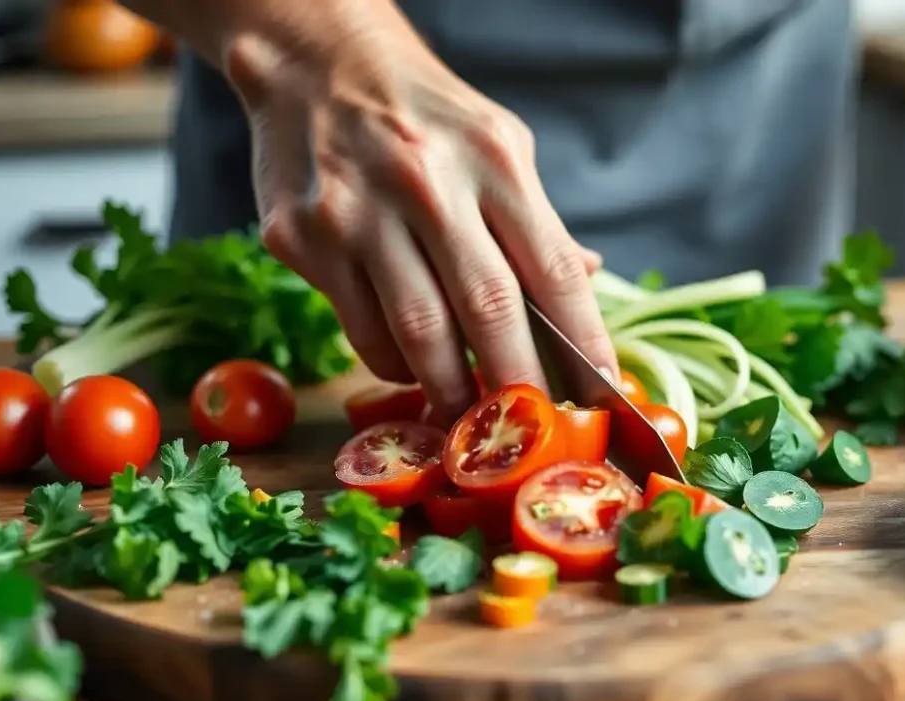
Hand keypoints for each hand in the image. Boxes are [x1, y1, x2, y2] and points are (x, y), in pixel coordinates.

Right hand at [216, 1, 615, 422]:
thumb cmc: (423, 115)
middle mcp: (427, 182)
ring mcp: (357, 212)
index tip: (601, 400)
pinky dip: (396, 365)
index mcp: (493, 159)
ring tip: (473, 417)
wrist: (315, 62)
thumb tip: (585, 281)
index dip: (584, 346)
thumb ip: (537, 220)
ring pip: (418, 336)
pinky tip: (412, 364)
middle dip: (520, 387)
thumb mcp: (497, 143)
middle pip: (490, 312)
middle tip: (536, 433)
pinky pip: (363, 330)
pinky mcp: (303, 238)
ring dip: (453, 391)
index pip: (554, 271)